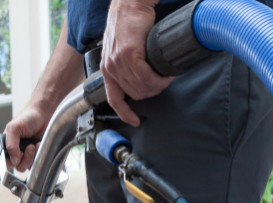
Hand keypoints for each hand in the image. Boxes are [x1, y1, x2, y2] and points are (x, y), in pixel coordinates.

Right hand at [5, 104, 50, 172]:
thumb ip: (10, 144)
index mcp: (7, 146)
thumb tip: (13, 160)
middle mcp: (16, 152)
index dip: (11, 161)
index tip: (18, 154)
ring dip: (31, 157)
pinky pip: (36, 164)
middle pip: (16, 166)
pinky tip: (40, 145)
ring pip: (26, 167)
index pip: (4, 162)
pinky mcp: (37, 156)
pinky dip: (39, 156)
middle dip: (24, 159)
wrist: (44, 114)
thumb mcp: (14, 128)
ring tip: (34, 145)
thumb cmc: (28, 117)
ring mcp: (27, 155)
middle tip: (29, 147)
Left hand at [102, 0, 172, 125]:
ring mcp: (118, 61)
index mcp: (106, 68)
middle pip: (134, 95)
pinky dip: (158, 79)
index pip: (113, 99)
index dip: (125, 113)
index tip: (135, 120)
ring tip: (166, 79)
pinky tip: (166, 75)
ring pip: (141, 87)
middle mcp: (109, 67)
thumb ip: (125, 65)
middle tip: (162, 85)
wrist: (130, 2)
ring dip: (157, 86)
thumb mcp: (120, 48)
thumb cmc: (128, 20)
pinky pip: (146, 77)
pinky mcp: (128, 54)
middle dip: (151, 93)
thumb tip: (138, 78)